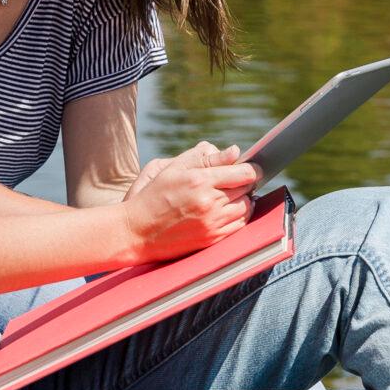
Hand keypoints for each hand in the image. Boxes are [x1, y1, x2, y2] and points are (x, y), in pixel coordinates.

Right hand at [121, 145, 257, 261]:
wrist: (137, 231)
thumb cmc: (154, 195)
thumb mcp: (174, 168)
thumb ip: (206, 158)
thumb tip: (234, 151)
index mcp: (200, 180)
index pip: (243, 173)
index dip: (252, 169)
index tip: (251, 168)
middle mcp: (209, 202)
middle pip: (247, 189)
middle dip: (246, 183)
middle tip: (239, 180)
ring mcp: (212, 223)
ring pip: (246, 208)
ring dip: (246, 200)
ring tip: (235, 195)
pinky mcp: (212, 239)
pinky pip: (239, 225)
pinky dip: (241, 216)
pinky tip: (232, 210)